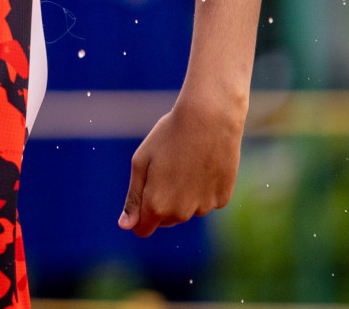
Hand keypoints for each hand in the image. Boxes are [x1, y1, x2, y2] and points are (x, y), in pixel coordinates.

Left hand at [119, 94, 243, 236]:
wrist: (209, 119)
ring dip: (183, 194)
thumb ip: (133, 198)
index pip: (143, 229)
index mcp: (156, 206)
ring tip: (185, 162)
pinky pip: (207, 200)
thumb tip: (125, 226)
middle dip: (161, 202)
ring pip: (187, 210)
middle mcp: (181, 213)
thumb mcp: (141, 163)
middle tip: (165, 168)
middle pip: (165, 219)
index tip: (142, 195)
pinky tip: (203, 164)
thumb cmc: (169, 137)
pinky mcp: (223, 199)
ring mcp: (204, 207)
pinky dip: (203, 188)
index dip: (139, 217)